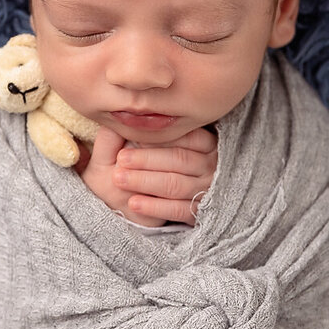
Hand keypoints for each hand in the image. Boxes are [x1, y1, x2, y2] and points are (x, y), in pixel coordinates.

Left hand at [76, 125, 218, 226]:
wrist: (143, 199)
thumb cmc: (150, 163)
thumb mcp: (151, 142)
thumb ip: (142, 129)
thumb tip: (127, 116)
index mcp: (204, 142)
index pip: (186, 136)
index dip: (159, 137)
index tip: (133, 137)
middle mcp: (209, 165)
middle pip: (179, 159)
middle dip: (147, 159)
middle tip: (121, 158)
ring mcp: (206, 189)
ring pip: (175, 185)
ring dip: (145, 181)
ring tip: (120, 178)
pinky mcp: (198, 211)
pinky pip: (177, 210)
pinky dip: (154, 206)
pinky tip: (134, 202)